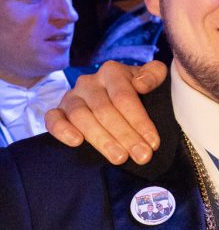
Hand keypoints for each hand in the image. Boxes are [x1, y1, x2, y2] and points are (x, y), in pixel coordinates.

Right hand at [44, 60, 165, 164]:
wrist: (116, 99)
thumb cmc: (137, 92)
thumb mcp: (151, 79)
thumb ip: (153, 74)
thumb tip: (141, 84)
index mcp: (112, 72)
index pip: (124, 97)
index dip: (140, 121)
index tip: (153, 143)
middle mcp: (89, 82)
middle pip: (104, 110)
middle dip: (126, 135)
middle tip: (142, 156)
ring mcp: (72, 97)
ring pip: (81, 116)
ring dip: (101, 139)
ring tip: (119, 157)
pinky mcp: (58, 111)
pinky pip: (53, 119)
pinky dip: (61, 130)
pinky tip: (76, 142)